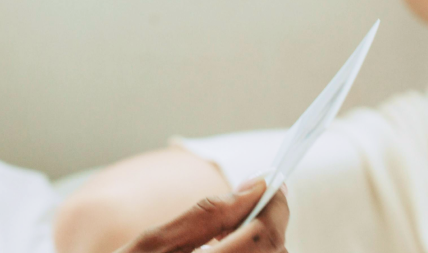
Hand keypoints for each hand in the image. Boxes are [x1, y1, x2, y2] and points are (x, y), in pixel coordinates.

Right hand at [115, 178, 288, 252]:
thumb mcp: (152, 244)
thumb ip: (205, 215)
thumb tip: (252, 188)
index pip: (262, 236)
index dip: (274, 204)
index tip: (268, 182)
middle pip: (275, 252)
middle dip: (270, 222)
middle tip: (248, 204)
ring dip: (262, 243)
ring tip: (230, 231)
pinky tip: (225, 249)